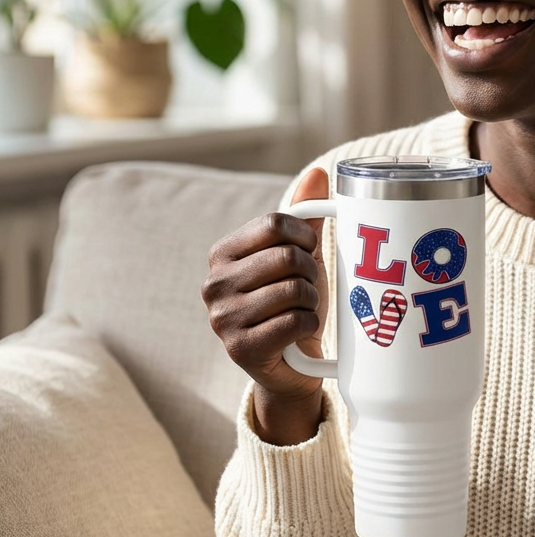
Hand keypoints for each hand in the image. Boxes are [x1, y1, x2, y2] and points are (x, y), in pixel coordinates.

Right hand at [203, 167, 330, 443]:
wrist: (293, 365)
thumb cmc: (295, 302)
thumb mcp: (301, 255)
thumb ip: (305, 214)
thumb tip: (318, 171)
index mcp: (223, 253)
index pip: (276, 224)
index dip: (306, 237)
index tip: (309, 252)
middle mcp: (213, 284)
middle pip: (287, 257)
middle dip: (311, 273)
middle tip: (308, 289)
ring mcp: (222, 319)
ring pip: (295, 290)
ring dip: (312, 301)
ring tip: (304, 310)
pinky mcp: (240, 349)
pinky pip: (296, 321)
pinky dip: (309, 325)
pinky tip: (298, 332)